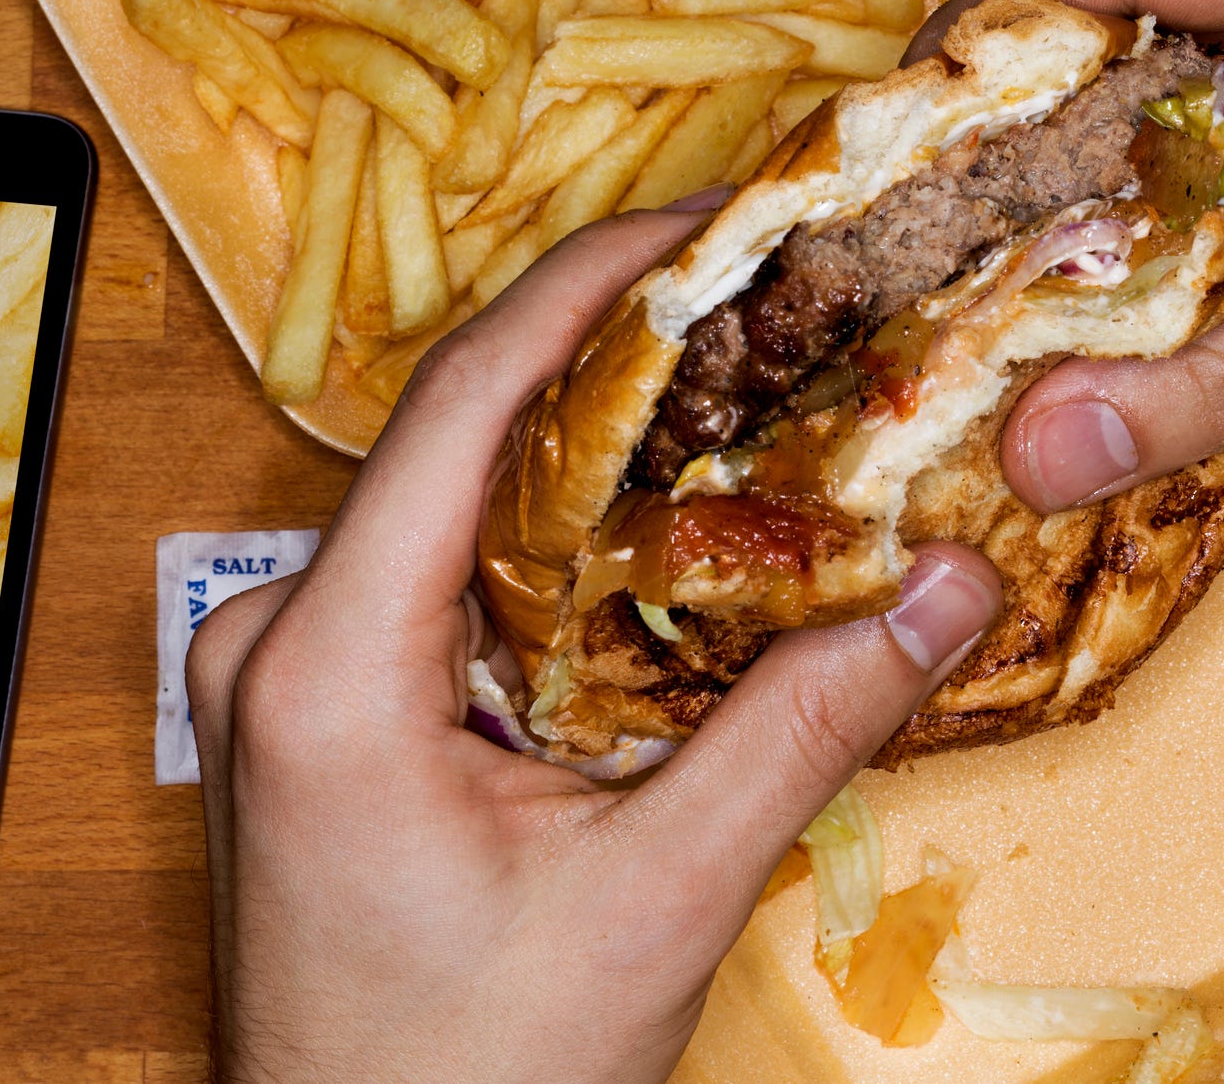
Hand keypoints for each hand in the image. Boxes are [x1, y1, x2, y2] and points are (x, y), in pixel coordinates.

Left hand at [186, 206, 999, 1083]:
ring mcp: (291, 672)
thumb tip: (944, 591)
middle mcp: (279, 639)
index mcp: (325, 667)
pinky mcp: (325, 706)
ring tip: (732, 393)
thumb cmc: (467, 1080)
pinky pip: (446, 571)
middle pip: (462, 436)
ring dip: (592, 450)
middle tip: (756, 302)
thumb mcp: (658, 898)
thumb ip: (804, 728)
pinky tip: (659, 526)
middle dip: (613, 359)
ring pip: (460, 503)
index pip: (463, 405)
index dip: (588, 290)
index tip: (701, 225)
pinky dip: (556, 534)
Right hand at [911, 0, 1223, 504]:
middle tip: (915, 215)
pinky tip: (1100, 302)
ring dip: (1096, 182)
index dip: (1001, 21)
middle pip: (1148, 10)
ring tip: (976, 267)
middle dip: (1029, 113)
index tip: (899, 119)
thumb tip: (1037, 445)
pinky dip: (1173, 227)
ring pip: (1188, 95)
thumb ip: (1216, 381)